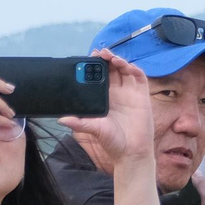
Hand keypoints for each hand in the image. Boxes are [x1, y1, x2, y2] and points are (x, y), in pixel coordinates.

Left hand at [58, 51, 154, 177]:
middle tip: (98, 53)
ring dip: (119, 61)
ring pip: (125, 71)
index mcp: (103, 98)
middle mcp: (116, 93)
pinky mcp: (142, 96)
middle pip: (112, 70)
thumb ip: (80, 123)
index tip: (87, 58)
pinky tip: (127, 66)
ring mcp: (130, 93)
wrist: (132, 151)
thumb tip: (61, 119)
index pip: (98, 77)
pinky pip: (139, 78)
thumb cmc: (113, 141)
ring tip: (111, 57)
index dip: (94, 67)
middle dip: (105, 60)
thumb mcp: (94, 130)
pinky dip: (134, 70)